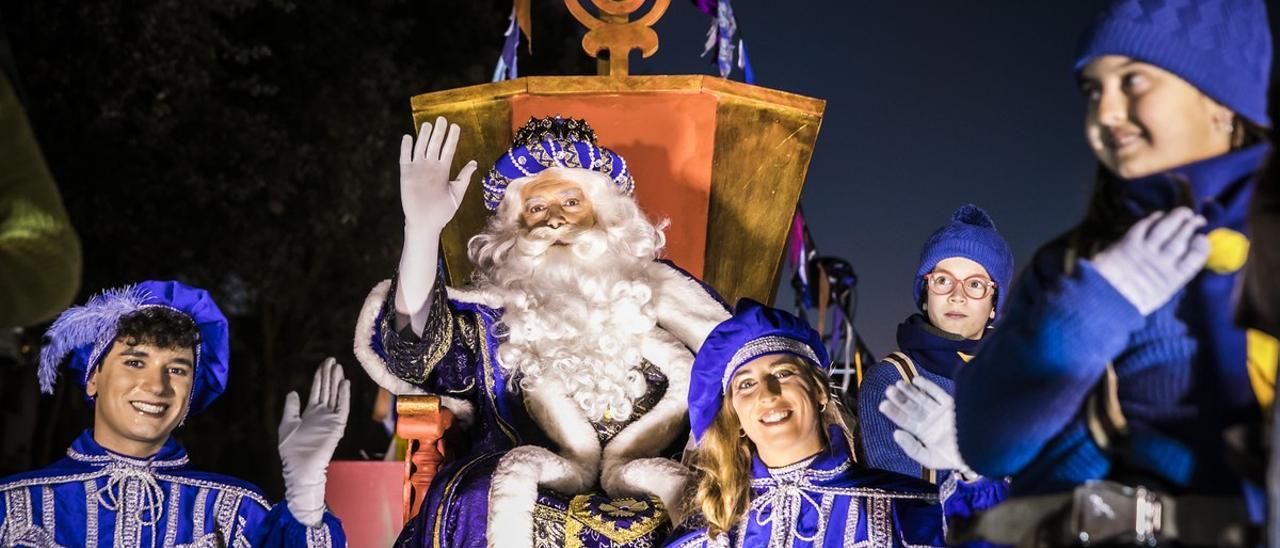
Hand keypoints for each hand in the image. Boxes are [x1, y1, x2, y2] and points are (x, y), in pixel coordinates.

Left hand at [278, 358, 349, 526]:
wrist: (299, 468)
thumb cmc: (291, 451)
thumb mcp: (287, 425)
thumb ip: (291, 408)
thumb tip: (293, 392)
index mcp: (310, 413)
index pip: (318, 390)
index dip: (321, 377)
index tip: (324, 364)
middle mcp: (322, 414)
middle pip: (327, 390)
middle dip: (330, 374)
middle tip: (332, 360)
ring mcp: (330, 419)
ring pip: (335, 396)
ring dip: (337, 381)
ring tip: (338, 367)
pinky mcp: (336, 426)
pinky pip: (341, 408)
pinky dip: (343, 396)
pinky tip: (344, 384)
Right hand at [399, 116, 477, 231]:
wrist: (426, 223)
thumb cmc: (443, 211)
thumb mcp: (457, 193)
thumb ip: (464, 177)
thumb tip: (474, 163)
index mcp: (443, 169)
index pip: (448, 149)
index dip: (452, 137)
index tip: (455, 126)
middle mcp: (431, 166)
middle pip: (435, 144)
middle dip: (439, 132)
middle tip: (442, 119)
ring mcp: (418, 169)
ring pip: (421, 147)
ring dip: (423, 136)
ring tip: (427, 124)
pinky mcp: (406, 174)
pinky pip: (405, 157)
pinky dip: (405, 147)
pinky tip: (407, 137)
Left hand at [879, 376, 974, 476]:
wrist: (980, 454)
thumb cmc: (954, 459)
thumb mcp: (930, 459)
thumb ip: (912, 448)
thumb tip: (895, 433)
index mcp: (922, 433)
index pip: (904, 421)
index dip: (893, 412)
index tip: (882, 404)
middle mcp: (929, 420)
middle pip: (911, 407)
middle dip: (899, 399)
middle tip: (888, 391)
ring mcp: (939, 411)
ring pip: (921, 398)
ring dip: (910, 391)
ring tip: (898, 384)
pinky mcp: (951, 405)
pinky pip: (938, 393)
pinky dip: (928, 386)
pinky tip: (916, 380)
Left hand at [1090, 207, 1209, 315]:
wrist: (1103, 301)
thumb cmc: (1132, 303)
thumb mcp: (1159, 295)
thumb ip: (1172, 277)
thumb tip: (1186, 259)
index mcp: (1173, 279)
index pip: (1195, 257)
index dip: (1202, 245)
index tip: (1202, 237)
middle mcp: (1162, 262)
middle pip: (1181, 238)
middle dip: (1191, 225)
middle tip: (1197, 218)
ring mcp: (1144, 251)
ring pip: (1165, 228)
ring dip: (1176, 217)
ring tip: (1184, 212)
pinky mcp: (1127, 243)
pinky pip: (1143, 226)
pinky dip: (1152, 219)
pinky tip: (1159, 215)